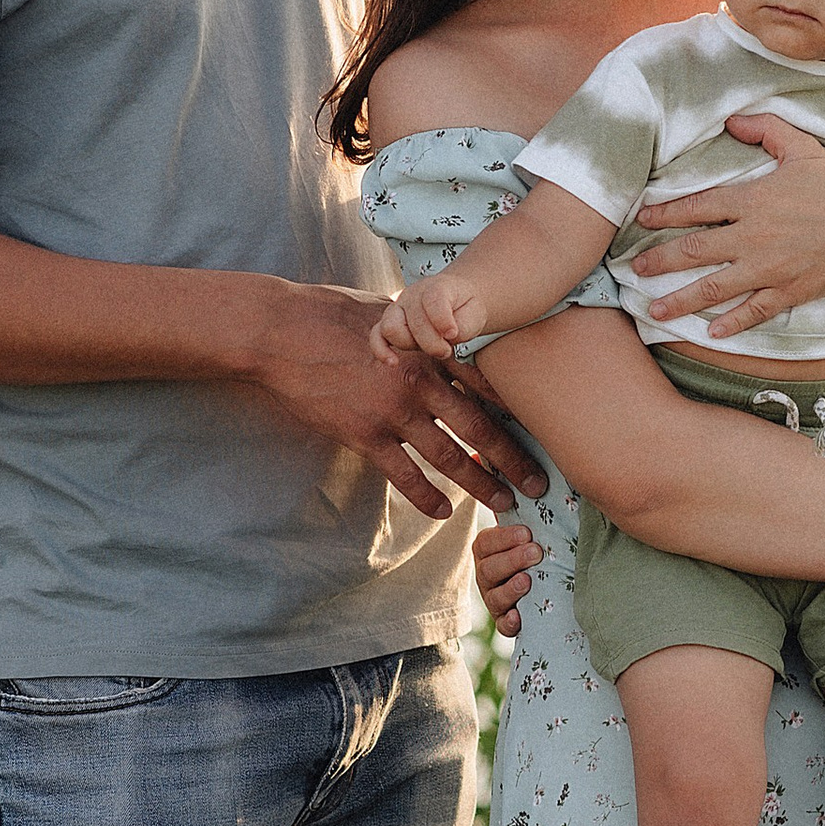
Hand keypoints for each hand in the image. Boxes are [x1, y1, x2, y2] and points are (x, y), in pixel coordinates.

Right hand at [247, 288, 546, 519]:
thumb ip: (422, 330)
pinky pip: (403, 475)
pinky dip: (426, 497)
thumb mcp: (388, 311)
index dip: (517, 407)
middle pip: (479, 425)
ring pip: (448, 456)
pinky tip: (444, 513)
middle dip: (513, 456)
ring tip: (504, 501)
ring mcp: (391, 410)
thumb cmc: (331, 312)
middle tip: (540, 480)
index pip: (486, 381)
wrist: (279, 331)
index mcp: (429, 347)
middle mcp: (418, 381)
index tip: (544, 425)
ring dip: (480, 482)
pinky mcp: (363, 435)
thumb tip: (445, 330)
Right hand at [376, 272, 484, 362]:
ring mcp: (397, 308)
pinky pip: (376, 336)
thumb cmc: (466, 308)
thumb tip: (446, 338)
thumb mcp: (475, 314)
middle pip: (413, 322)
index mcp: (435, 287)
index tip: (452, 334)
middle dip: (432, 343)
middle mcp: (412, 295)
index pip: (433, 300)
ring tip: (430, 349)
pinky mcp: (387, 323)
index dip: (442, 320)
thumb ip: (463, 326)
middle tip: (448, 349)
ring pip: (391, 328)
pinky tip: (392, 362)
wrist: (456, 300)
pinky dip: (381, 350)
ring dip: (411, 345)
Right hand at [473, 514, 543, 637]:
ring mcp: (495, 600)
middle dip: (513, 560)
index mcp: (489, 550)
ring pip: (494, 597)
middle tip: (536, 552)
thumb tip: (522, 475)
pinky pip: (502, 626)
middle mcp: (487, 575)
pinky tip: (519, 616)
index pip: (486, 543)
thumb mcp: (533, 530)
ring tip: (527, 581)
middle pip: (489, 569)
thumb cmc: (541, 548)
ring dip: (511, 589)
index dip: (505, 538)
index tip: (527, 533)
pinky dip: (510, 622)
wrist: (554, 581)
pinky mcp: (506, 622)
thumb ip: (528, 511)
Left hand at [634, 112, 824, 338]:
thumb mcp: (803, 149)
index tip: (642, 219)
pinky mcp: (787, 292)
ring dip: (681, 300)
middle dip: (661, 260)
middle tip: (634, 269)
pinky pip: (752, 311)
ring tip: (653, 309)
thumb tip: (732, 119)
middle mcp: (753, 236)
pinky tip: (710, 331)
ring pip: (715, 287)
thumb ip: (766, 130)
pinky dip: (731, 322)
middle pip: (696, 250)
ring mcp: (769, 268)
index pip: (698, 206)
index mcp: (753, 200)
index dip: (666, 212)